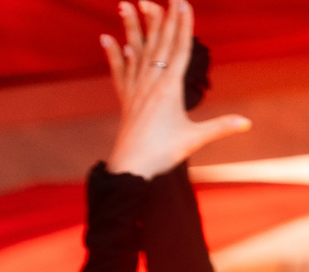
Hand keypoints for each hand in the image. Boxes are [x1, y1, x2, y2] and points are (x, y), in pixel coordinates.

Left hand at [102, 0, 250, 179]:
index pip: (179, 50)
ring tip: (129, 4)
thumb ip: (220, 127)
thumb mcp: (194, 140)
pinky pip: (119, 72)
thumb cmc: (161, 155)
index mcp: (169, 89)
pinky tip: (109, 38)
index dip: (182, 25)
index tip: (183, 3)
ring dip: (135, 26)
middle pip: (159, 44)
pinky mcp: (125, 101)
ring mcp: (136, 91)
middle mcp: (151, 84)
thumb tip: (247, 123)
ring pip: (137, 52)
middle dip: (163, 17)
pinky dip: (115, 54)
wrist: (130, 170)